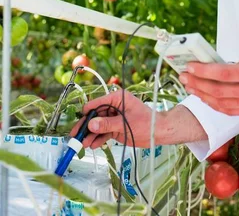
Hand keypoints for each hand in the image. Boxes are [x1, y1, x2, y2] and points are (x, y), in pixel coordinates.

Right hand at [69, 90, 207, 148]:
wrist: (158, 132)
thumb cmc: (146, 122)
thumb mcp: (125, 123)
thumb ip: (107, 124)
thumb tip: (91, 124)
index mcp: (117, 98)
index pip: (97, 103)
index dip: (87, 113)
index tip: (79, 123)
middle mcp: (114, 106)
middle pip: (95, 115)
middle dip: (86, 126)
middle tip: (76, 137)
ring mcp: (114, 117)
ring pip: (98, 125)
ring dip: (90, 135)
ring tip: (83, 145)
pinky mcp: (115, 127)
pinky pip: (103, 132)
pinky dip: (98, 139)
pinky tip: (93, 145)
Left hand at [179, 43, 238, 115]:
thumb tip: (229, 66)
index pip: (222, 74)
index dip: (203, 71)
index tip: (189, 66)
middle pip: (217, 91)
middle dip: (196, 83)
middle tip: (182, 76)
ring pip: (221, 104)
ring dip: (202, 96)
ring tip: (189, 87)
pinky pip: (230, 111)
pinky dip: (215, 105)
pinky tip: (206, 98)